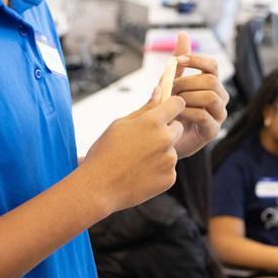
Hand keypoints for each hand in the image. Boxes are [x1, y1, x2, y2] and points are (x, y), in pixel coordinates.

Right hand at [81, 92, 183, 215]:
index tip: (166, 111)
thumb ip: (144, 108)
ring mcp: (170, 160)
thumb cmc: (105, 152)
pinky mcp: (170, 177)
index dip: (172, 106)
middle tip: (144, 141)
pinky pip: (169, 169)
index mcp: (152, 122)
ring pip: (172, 150)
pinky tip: (140, 173)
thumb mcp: (120, 124)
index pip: (178, 104)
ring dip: (161, 152)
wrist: (98, 187)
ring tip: (137, 160)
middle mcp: (165, 139)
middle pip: (178, 127)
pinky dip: (159, 170)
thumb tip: (159, 90)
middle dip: (166, 131)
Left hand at [168, 32, 228, 158]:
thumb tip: (183, 33)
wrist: (161, 139)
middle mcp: (219, 98)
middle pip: (212, 80)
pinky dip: (187, 112)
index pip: (213, 66)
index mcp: (211, 84)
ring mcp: (218, 115)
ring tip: (172, 103)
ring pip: (210, 96)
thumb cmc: (168, 110)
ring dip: (187, 97)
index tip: (178, 61)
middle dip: (187, 82)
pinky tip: (175, 115)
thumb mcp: (170, 83)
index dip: (197, 60)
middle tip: (170, 88)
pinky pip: (204, 115)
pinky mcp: (212, 131)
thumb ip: (178, 62)